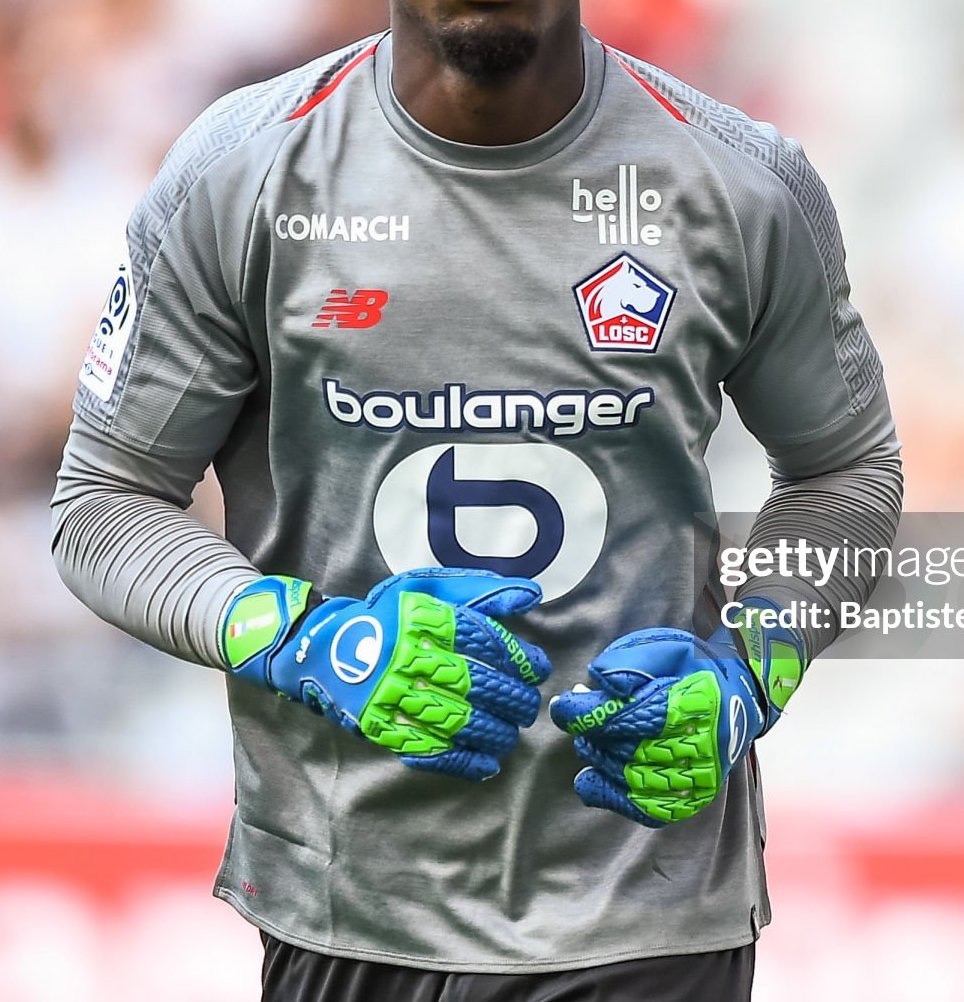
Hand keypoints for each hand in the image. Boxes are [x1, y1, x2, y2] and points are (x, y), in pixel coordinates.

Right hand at [221, 568, 551, 780]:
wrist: (324, 649)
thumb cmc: (387, 616)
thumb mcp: (428, 589)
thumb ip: (480, 591)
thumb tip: (532, 595)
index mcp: (423, 620)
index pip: (484, 640)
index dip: (519, 657)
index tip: (536, 668)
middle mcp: (409, 657)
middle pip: (477, 684)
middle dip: (514, 699)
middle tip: (528, 705)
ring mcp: (395, 697)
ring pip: (460, 722)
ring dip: (497, 732)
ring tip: (511, 732)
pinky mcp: (384, 729)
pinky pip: (431, 751)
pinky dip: (465, 762)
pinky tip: (488, 764)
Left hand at [549, 598, 805, 825]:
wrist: (744, 695)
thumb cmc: (695, 667)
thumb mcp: (663, 646)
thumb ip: (627, 662)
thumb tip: (596, 684)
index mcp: (687, 704)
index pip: (621, 718)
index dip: (584, 714)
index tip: (563, 705)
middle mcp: (696, 746)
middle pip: (621, 748)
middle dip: (591, 733)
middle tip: (580, 717)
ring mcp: (697, 778)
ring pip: (628, 778)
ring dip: (598, 759)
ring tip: (590, 740)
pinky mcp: (694, 798)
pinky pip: (646, 809)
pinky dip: (612, 797)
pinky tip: (591, 780)